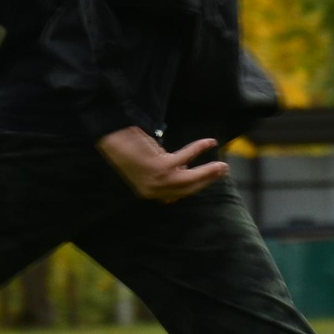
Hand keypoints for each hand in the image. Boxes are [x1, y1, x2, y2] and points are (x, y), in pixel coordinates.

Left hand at [98, 126, 228, 201]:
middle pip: (187, 189)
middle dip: (207, 181)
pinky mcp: (159, 168)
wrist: (110, 138)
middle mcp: (153, 191)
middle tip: (223, 171)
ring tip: (222, 166)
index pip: (178, 195)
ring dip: (208, 173)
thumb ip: (162, 171)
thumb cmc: (126, 147)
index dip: (195, 187)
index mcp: (149, 193)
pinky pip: (185, 159)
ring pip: (189, 179)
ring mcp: (156, 181)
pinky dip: (198, 150)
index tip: (209, 179)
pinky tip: (208, 143)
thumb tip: (183, 170)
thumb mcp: (145, 164)